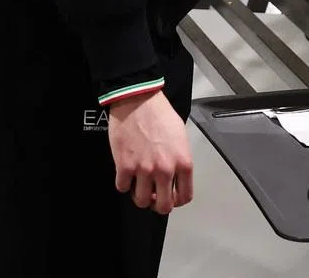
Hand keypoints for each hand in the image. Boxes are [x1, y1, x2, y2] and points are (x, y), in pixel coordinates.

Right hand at [109, 90, 193, 214]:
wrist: (139, 100)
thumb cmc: (160, 114)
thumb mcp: (180, 136)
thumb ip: (179, 159)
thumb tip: (175, 176)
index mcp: (183, 162)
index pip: (185, 196)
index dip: (177, 200)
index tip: (170, 196)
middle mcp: (165, 170)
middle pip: (163, 207)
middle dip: (158, 203)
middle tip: (153, 194)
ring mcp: (144, 170)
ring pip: (141, 201)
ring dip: (139, 194)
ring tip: (139, 183)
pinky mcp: (124, 167)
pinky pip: (122, 188)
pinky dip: (124, 183)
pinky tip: (126, 171)